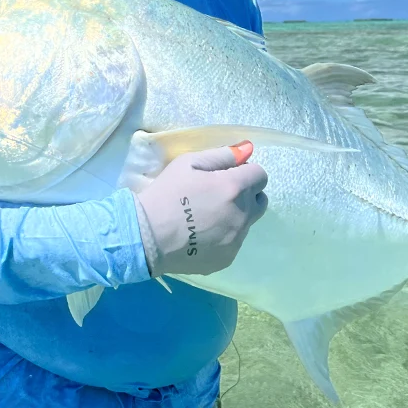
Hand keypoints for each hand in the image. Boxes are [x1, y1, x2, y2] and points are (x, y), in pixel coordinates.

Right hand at [132, 141, 268, 277]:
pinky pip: (234, 242)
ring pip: (247, 222)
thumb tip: (249, 149)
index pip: (260, 175)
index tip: (226, 176)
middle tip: (219, 195)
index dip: (245, 172)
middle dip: (246, 194)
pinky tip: (201, 235)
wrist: (146, 236)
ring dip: (235, 215)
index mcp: (235, 187)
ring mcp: (237, 240)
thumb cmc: (166, 193)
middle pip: (260, 201)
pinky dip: (224, 236)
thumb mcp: (189, 163)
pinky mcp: (228, 258)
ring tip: (206, 217)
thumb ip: (222, 155)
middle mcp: (242, 215)